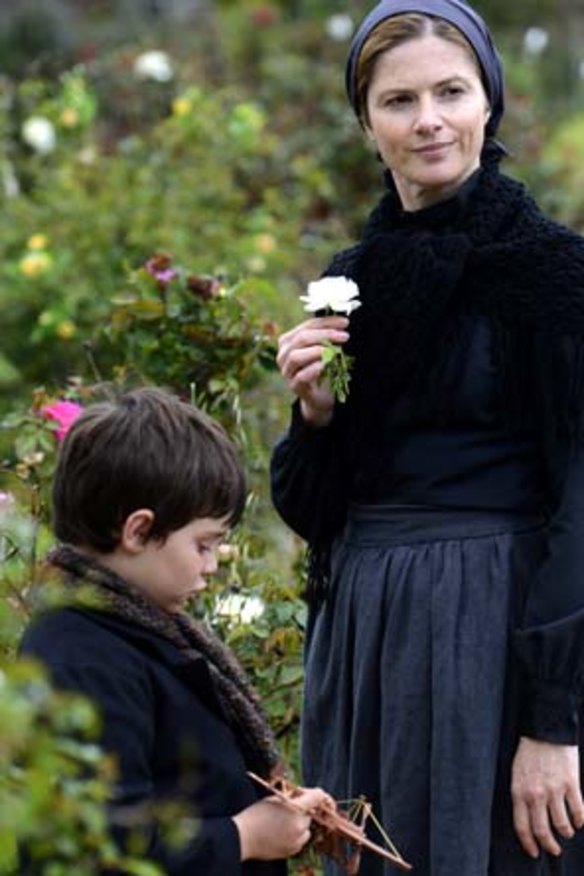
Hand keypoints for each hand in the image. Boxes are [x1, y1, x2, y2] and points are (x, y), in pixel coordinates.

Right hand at [233, 786, 332, 860]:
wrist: (242, 838)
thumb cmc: (256, 814)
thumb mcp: (274, 798)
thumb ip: (292, 796)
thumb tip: (306, 795)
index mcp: (295, 808)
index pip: (317, 797)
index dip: (319, 794)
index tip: (319, 794)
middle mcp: (299, 825)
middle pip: (310, 813)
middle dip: (304, 809)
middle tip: (290, 807)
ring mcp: (297, 840)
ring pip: (306, 827)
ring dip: (300, 823)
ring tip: (282, 821)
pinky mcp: (293, 850)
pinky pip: (300, 839)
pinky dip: (295, 834)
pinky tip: (280, 832)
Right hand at [276, 316, 348, 427]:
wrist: (321, 395)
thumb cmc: (323, 368)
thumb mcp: (324, 348)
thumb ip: (326, 335)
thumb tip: (342, 321)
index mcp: (288, 340)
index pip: (307, 326)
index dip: (326, 322)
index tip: (345, 322)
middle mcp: (284, 354)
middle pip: (301, 338)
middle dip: (325, 335)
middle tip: (345, 336)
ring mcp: (286, 371)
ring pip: (296, 356)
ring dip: (318, 351)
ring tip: (336, 351)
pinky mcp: (294, 386)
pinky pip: (301, 376)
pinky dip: (315, 368)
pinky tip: (327, 364)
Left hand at [511, 736, 583, 857]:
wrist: (545, 730)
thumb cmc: (529, 753)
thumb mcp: (517, 774)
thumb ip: (521, 796)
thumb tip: (528, 820)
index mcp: (519, 791)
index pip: (522, 826)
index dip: (529, 843)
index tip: (534, 852)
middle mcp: (535, 794)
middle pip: (542, 831)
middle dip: (549, 846)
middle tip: (553, 850)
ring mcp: (554, 790)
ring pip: (562, 825)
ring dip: (565, 833)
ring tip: (566, 831)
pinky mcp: (570, 784)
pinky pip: (577, 812)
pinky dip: (579, 821)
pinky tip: (578, 821)